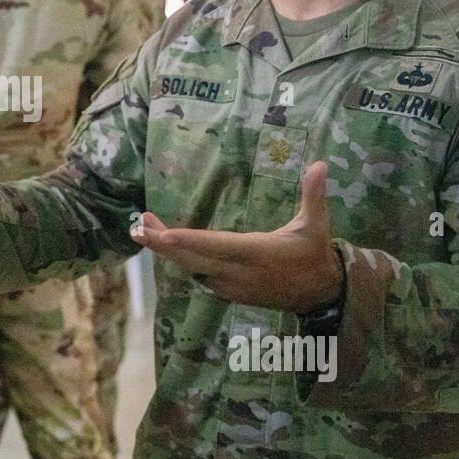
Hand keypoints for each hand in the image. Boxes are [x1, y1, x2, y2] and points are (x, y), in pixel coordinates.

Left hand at [130, 160, 342, 312]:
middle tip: (137, 227)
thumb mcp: (317, 224)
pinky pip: (199, 275)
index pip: (216, 246)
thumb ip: (313, 194)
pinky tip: (166, 244)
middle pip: (191, 259)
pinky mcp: (229, 294)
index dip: (187, 241)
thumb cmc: (314, 254)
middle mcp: (237, 272)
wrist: (319, 295)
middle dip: (161, 244)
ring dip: (167, 250)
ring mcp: (231, 286)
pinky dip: (182, 260)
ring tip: (144, 228)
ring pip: (191, 268)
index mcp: (255, 253)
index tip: (161, 234)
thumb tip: (321, 163)